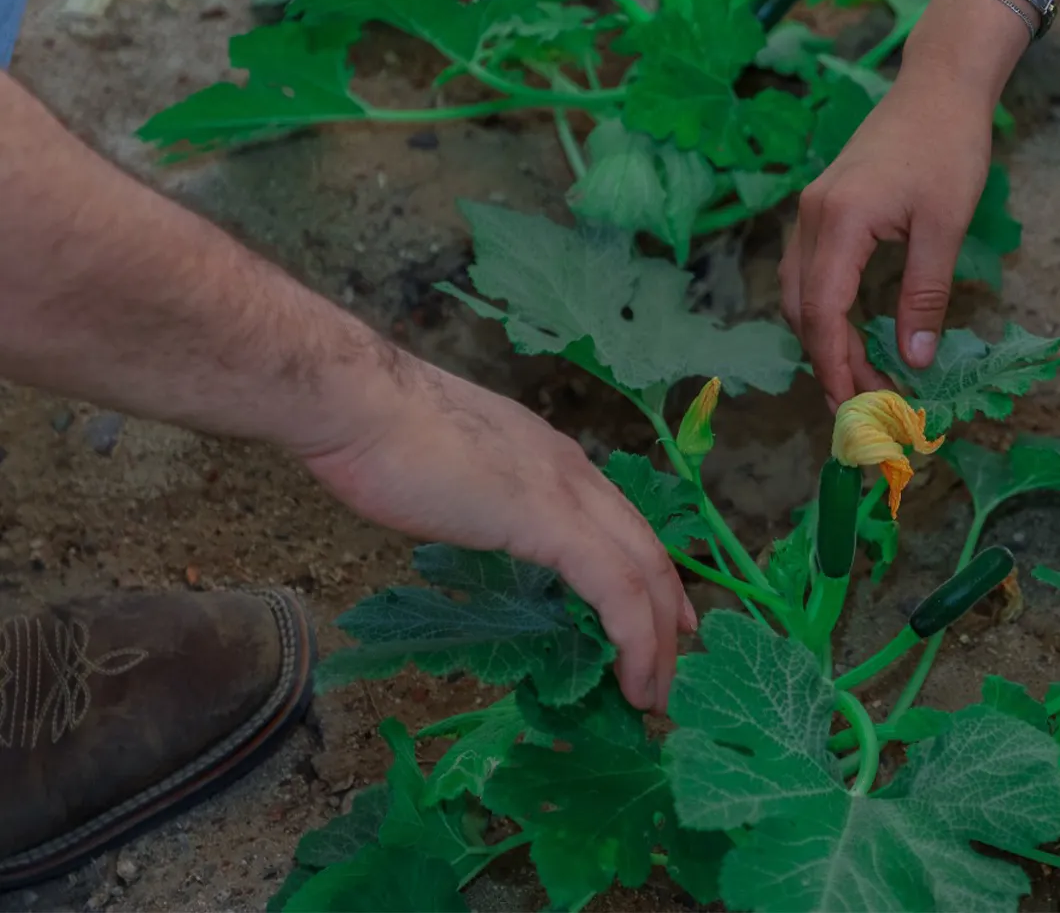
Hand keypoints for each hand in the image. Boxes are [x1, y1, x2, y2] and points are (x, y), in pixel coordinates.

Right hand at [297, 357, 693, 711]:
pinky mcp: (551, 521)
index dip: (646, 577)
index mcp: (551, 459)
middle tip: (666, 673)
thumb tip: (479, 530)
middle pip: (647, 551)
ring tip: (651, 694)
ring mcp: (567, 492)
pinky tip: (631, 679)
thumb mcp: (452, 476)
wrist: (356, 402)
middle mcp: (574, 472)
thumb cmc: (379, 436)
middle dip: (665, 618)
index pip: (622, 524)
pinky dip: (634, 637)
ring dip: (656, 641)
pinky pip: (615, 587)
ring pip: (644, 572)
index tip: (659, 624)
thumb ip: (482, 502)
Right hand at [780, 67, 993, 406]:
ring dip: (823, 339)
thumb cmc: (949, 146)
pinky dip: (825, 310)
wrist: (938, 86)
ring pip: (800, 293)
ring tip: (859, 378)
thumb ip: (925, 295)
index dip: (836, 367)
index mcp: (840, 221)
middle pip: (802, 309)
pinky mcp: (824, 206)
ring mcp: (813, 209)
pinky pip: (810, 271)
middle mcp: (813, 216)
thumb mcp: (946, 226)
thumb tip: (914, 361)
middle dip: (827, 362)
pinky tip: (854, 332)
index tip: (857, 407)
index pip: (823, 314)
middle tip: (860, 406)